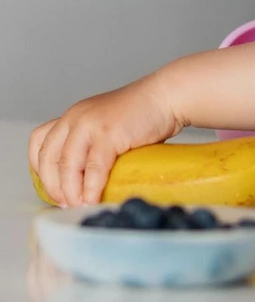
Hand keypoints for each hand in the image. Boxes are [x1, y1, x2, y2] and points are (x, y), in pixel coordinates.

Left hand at [29, 73, 182, 207]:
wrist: (168, 96)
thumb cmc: (144, 112)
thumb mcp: (107, 122)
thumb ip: (92, 142)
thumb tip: (86, 180)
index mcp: (73, 115)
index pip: (39, 142)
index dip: (40, 169)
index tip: (54, 187)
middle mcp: (76, 117)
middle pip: (49, 158)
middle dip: (54, 186)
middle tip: (65, 203)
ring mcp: (90, 124)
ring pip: (67, 166)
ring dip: (71, 192)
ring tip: (79, 205)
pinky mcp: (109, 134)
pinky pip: (93, 169)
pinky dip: (91, 188)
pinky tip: (93, 199)